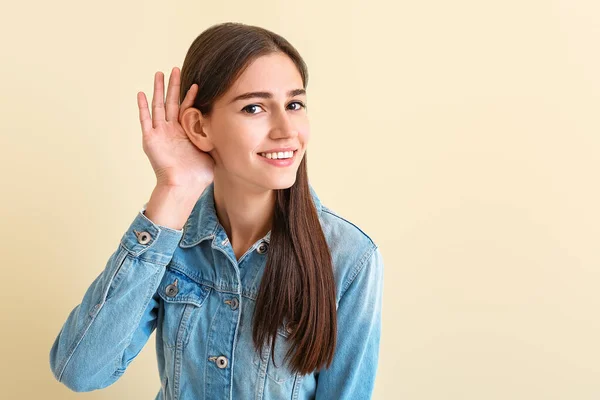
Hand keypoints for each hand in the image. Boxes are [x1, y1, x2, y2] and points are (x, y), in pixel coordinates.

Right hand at [137, 67, 214, 188]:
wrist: (184, 186)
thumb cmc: (198, 175)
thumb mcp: (211, 152)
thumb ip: (216, 139)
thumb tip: (230, 129)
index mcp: (185, 133)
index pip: (187, 109)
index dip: (190, 96)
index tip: (196, 83)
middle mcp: (172, 131)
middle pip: (171, 102)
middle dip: (173, 86)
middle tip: (175, 69)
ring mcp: (160, 134)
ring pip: (158, 106)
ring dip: (158, 90)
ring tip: (159, 74)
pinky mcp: (150, 139)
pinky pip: (145, 120)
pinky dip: (142, 107)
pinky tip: (141, 93)